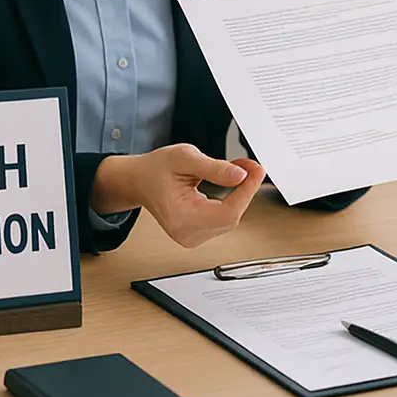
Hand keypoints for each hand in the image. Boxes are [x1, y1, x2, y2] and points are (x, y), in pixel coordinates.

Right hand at [92, 145, 265, 247]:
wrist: (139, 181)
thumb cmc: (155, 169)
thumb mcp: (185, 158)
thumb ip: (215, 168)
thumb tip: (241, 175)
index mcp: (180, 216)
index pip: (227, 212)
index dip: (247, 191)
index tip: (256, 170)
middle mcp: (186, 233)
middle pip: (231, 217)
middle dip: (245, 190)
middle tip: (250, 166)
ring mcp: (191, 238)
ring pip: (230, 220)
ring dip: (239, 195)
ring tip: (237, 171)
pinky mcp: (196, 235)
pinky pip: (223, 221)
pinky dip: (231, 203)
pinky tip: (230, 186)